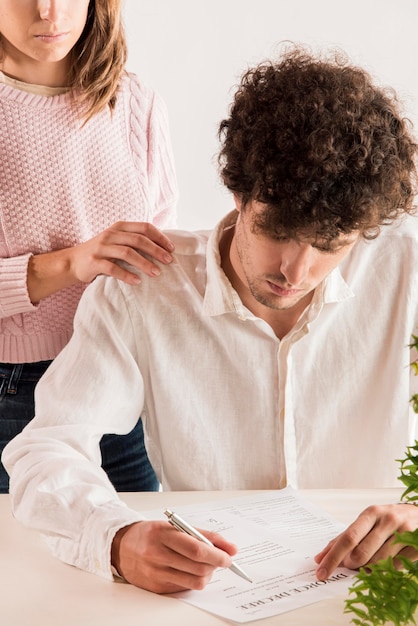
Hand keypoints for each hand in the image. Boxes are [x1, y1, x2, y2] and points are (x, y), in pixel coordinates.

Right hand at [27, 221, 174, 301]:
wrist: (72, 262)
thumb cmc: (101, 253)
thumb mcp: (117, 241)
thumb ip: (133, 241)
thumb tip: (162, 248)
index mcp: (119, 227)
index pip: (144, 227)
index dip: (160, 237)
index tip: (172, 248)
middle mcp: (110, 235)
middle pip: (138, 240)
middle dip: (156, 250)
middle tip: (169, 261)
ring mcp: (101, 248)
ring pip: (127, 253)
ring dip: (144, 263)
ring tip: (156, 273)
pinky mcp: (93, 262)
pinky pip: (113, 268)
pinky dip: (127, 275)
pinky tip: (137, 282)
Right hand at [111, 521, 237, 593]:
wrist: (122, 547)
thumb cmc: (151, 534)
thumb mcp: (174, 526)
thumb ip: (202, 535)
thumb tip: (230, 548)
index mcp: (163, 534)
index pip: (196, 548)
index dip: (217, 554)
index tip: (229, 555)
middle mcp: (157, 555)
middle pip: (198, 567)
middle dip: (216, 564)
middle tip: (221, 559)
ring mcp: (156, 573)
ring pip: (195, 581)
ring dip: (207, 574)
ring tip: (206, 565)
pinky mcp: (156, 588)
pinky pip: (185, 588)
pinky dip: (193, 580)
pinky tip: (190, 570)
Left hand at [314, 503, 417, 579]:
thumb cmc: (387, 520)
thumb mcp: (366, 522)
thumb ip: (344, 538)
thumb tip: (320, 557)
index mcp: (371, 513)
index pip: (348, 538)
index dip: (333, 557)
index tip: (321, 571)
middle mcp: (387, 520)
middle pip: (361, 553)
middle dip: (351, 565)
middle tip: (351, 565)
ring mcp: (404, 533)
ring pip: (378, 563)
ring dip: (368, 569)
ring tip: (369, 562)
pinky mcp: (416, 546)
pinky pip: (394, 568)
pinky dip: (384, 571)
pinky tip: (384, 563)